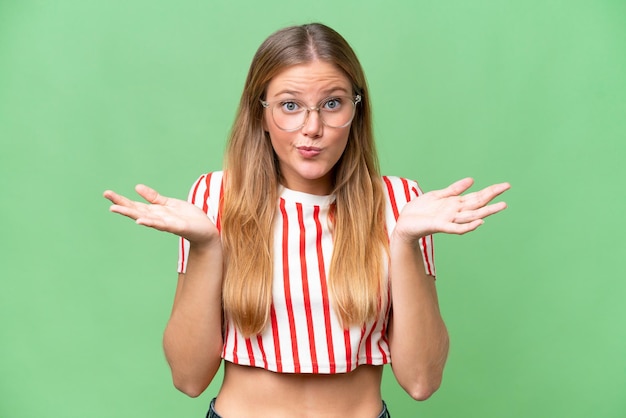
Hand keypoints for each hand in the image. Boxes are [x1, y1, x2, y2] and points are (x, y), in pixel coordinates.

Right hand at [103, 184, 218, 245]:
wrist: (206, 231)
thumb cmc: (189, 218)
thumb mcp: (170, 204)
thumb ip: (154, 197)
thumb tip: (137, 187)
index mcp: (156, 211)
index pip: (135, 204)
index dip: (121, 199)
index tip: (106, 193)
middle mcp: (157, 218)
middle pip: (136, 210)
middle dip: (121, 204)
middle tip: (106, 197)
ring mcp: (166, 223)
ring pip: (145, 217)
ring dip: (131, 213)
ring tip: (116, 208)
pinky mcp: (177, 227)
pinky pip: (162, 224)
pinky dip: (151, 222)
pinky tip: (140, 220)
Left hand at [394, 178, 509, 241]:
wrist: (404, 223)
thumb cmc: (420, 210)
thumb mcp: (437, 195)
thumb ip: (454, 189)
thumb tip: (472, 180)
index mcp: (455, 204)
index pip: (477, 196)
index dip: (491, 191)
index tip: (505, 185)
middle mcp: (455, 212)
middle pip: (478, 204)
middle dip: (493, 196)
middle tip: (508, 188)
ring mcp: (449, 220)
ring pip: (472, 216)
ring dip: (487, 211)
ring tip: (502, 205)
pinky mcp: (440, 226)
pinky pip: (457, 228)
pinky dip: (469, 226)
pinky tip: (479, 222)